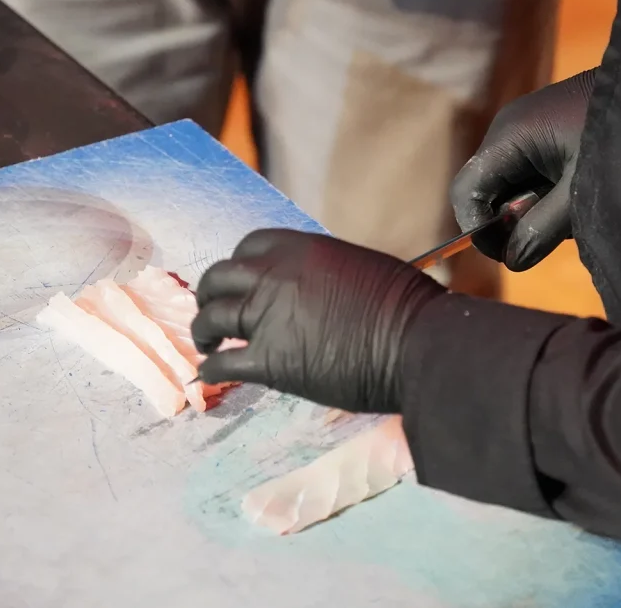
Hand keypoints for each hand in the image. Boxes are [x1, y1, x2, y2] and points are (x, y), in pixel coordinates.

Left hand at [191, 229, 445, 413]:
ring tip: (206, 342)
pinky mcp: (269, 359)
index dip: (237, 267)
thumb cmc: (406, 307)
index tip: (237, 282)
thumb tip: (315, 288)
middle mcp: (274, 275)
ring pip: (212, 318)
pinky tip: (210, 373)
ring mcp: (267, 316)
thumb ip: (323, 272)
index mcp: (300, 249)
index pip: (249, 248)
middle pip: (219, 278)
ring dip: (203, 331)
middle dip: (209, 294)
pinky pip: (224, 362)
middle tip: (210, 310)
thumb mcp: (359, 266)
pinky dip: (211, 368)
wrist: (417, 343)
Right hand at [451, 69, 594, 270]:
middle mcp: (506, 128)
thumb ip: (540, 231)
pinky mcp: (542, 129)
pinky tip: (568, 196)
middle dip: (506, 218)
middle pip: (483, 187)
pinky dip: (539, 191)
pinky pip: (524, 169)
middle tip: (543, 236)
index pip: (466, 191)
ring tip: (564, 214)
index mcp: (508, 136)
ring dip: (526, 206)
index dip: (478, 228)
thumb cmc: (618, 142)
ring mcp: (523, 126)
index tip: (507, 254)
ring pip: (504, 181)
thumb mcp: (580, 195)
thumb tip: (511, 262)